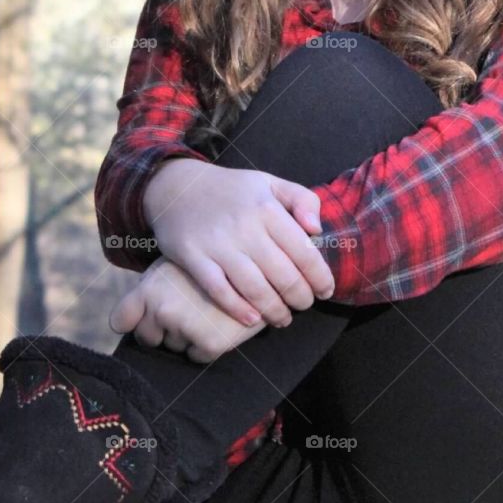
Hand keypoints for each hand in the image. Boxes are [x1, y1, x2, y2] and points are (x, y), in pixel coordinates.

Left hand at [108, 257, 266, 362]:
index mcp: (149, 287)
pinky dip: (208, 346)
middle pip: (148, 337)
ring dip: (188, 336)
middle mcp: (161, 308)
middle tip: (189, 310)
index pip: (121, 321)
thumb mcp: (173, 266)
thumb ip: (147, 293)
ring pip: (175, 347)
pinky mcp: (209, 342)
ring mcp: (184, 327)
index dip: (132, 322)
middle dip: (164, 329)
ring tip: (208, 312)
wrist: (259, 263)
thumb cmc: (212, 263)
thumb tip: (121, 325)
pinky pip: (197, 356)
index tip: (143, 320)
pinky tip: (220, 322)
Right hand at [142, 159, 335, 327]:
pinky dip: (237, 308)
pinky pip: (219, 290)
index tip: (325, 291)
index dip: (319, 277)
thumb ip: (302, 199)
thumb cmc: (231, 190)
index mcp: (267, 208)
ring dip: (274, 310)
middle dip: (300, 297)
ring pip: (254, 288)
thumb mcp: (270, 183)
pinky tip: (252, 320)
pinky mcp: (193, 257)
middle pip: (282, 274)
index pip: (303, 251)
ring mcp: (217, 244)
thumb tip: (316, 230)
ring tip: (283, 318)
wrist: (177, 187)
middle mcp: (244, 226)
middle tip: (304, 305)